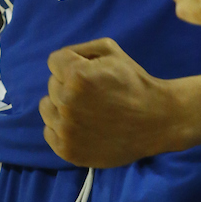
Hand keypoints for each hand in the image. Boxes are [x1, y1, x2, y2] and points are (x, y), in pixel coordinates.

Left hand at [39, 37, 177, 166]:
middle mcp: (67, 101)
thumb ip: (81, 50)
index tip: (88, 72)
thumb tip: (61, 61)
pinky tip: (80, 126)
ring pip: (47, 108)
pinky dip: (60, 128)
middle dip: (68, 83)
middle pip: (52, 84)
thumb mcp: (110, 50)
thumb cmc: (132, 81)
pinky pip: (49, 132)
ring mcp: (66, 129)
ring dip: (60, 106)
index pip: (54, 61)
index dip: (72, 63)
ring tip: (84, 109)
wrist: (153, 120)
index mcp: (76, 75)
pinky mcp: (67, 150)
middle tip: (92, 92)